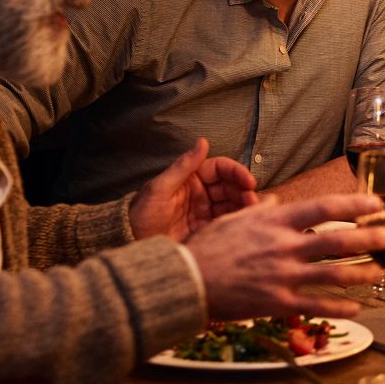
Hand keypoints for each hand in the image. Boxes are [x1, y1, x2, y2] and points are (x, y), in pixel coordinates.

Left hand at [129, 138, 258, 241]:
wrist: (131, 242)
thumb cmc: (142, 213)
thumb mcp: (161, 187)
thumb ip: (184, 165)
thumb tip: (202, 141)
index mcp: (190, 177)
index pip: (220, 169)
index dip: (236, 173)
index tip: (249, 182)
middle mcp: (200, 192)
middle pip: (230, 187)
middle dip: (244, 191)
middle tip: (253, 201)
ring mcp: (204, 211)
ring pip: (232, 204)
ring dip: (244, 206)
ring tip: (253, 213)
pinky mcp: (205, 229)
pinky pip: (226, 222)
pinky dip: (238, 221)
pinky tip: (245, 224)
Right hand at [184, 192, 384, 321]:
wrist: (185, 282)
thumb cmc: (207, 249)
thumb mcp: (234, 219)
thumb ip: (262, 212)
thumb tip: (280, 204)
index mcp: (275, 222)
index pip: (324, 208)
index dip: (354, 205)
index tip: (375, 205)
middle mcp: (284, 247)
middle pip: (338, 241)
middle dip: (370, 239)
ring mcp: (283, 276)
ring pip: (334, 275)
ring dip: (362, 273)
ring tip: (381, 272)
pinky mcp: (278, 303)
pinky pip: (317, 306)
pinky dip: (340, 308)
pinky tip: (356, 308)